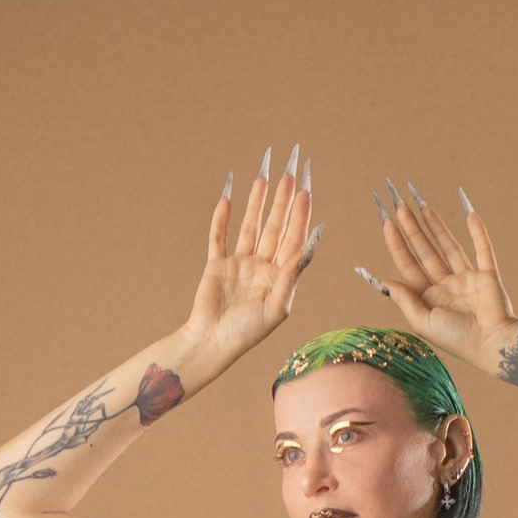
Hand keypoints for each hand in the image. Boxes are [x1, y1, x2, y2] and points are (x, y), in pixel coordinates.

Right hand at [185, 146, 318, 364]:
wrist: (212, 341)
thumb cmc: (246, 333)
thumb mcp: (275, 309)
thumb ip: (289, 279)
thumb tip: (304, 252)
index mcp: (279, 277)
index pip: (293, 240)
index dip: (300, 216)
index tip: (305, 192)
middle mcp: (262, 267)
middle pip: (275, 227)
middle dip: (282, 202)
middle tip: (289, 175)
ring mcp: (239, 264)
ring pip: (250, 227)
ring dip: (257, 203)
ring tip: (263, 178)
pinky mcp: (217, 265)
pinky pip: (219, 237)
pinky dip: (222, 219)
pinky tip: (228, 198)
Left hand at [355, 182, 515, 363]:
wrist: (492, 344)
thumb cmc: (457, 339)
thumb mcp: (423, 322)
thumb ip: (405, 301)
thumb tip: (384, 281)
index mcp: (429, 300)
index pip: (409, 267)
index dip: (397, 245)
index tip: (388, 223)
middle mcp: (446, 288)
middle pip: (425, 252)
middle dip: (412, 229)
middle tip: (400, 206)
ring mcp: (467, 280)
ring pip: (449, 247)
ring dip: (436, 226)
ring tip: (423, 205)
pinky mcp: (487, 275)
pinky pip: (482, 249)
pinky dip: (478, 232)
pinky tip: (469, 213)